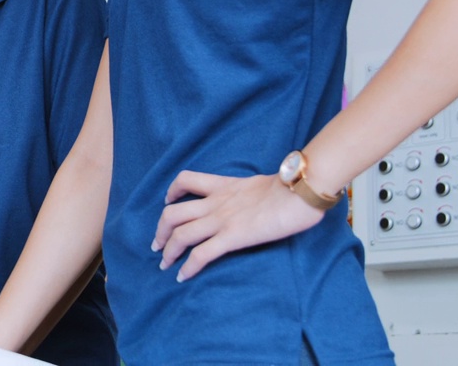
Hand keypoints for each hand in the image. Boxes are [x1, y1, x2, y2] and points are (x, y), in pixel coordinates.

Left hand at [151, 171, 325, 281]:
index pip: (186, 180)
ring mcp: (221, 220)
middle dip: (160, 230)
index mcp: (223, 186)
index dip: (172, 191)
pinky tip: (182, 277)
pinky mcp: (232, 238)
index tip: (168, 201)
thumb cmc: (291, 188)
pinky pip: (201, 254)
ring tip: (164, 263)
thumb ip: (250, 192)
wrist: (299, 191)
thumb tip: (257, 200)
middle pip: (172, 213)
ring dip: (168, 251)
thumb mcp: (261, 184)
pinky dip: (187, 267)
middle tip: (157, 244)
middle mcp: (215, 202)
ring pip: (180, 234)